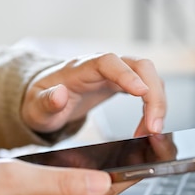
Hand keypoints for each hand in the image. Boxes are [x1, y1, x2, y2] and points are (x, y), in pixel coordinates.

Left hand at [21, 53, 165, 136]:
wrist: (46, 99)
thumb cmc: (42, 101)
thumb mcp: (36, 108)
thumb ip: (46, 101)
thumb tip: (59, 95)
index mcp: (81, 68)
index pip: (109, 62)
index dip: (127, 75)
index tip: (141, 92)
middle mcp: (104, 66)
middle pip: (140, 66)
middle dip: (154, 95)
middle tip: (154, 127)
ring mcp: (117, 73)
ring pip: (149, 77)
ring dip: (157, 103)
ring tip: (151, 131)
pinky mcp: (125, 83)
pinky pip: (148, 89)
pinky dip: (153, 108)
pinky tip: (147, 127)